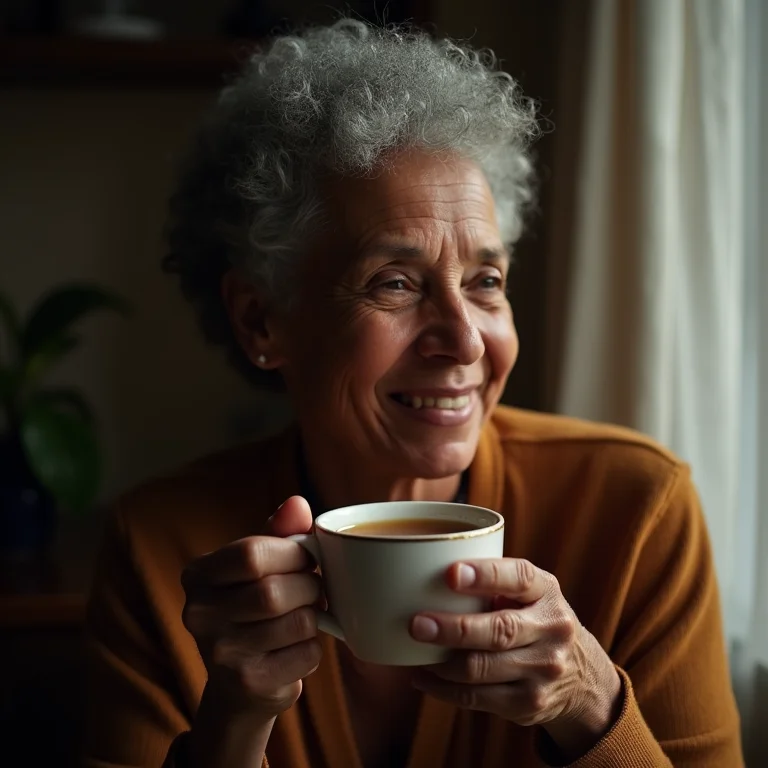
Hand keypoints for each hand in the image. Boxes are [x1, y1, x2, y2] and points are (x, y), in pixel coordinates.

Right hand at [181, 496, 322, 721]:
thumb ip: (279, 533)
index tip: (304, 558)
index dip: (292, 553)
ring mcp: (220, 653)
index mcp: (197, 574)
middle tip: (312, 589)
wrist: (240, 685)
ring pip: (297, 622)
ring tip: (305, 614)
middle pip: (274, 591)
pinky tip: (297, 646)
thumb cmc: (254, 607)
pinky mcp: (248, 683)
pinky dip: (314, 646)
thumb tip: (298, 503)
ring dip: (315, 616)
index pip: (252, 553)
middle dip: (309, 586)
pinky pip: (306, 653)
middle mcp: (199, 614)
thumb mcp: (259, 566)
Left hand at [409, 558, 621, 759]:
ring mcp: (543, 670)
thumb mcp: (530, 593)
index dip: (485, 575)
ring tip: (415, 648)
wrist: (580, 676)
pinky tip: (423, 677)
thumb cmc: (533, 618)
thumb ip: (494, 583)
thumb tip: (424, 573)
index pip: (519, 578)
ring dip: (441, 662)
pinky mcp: (529, 703)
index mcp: (547, 591)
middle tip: (417, 623)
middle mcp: (552, 629)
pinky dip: (443, 688)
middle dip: (453, 628)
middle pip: (499, 630)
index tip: (450, 573)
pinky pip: (476, 698)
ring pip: (482, 668)